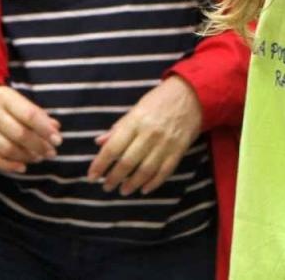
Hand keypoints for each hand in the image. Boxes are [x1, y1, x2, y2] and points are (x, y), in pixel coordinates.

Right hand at [0, 84, 60, 174]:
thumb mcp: (14, 99)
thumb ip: (34, 112)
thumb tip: (55, 127)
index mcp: (4, 96)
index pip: (29, 115)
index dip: (45, 129)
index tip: (58, 140)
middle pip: (19, 134)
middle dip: (38, 146)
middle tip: (51, 153)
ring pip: (6, 148)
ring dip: (25, 156)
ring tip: (38, 158)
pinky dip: (8, 165)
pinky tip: (22, 167)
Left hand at [89, 76, 203, 195]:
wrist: (193, 94)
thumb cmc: (160, 100)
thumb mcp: (136, 108)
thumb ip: (119, 127)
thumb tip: (99, 142)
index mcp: (135, 122)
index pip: (113, 148)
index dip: (100, 164)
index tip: (92, 176)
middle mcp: (149, 134)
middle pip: (127, 162)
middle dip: (114, 178)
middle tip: (106, 187)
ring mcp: (165, 144)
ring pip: (145, 170)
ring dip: (132, 184)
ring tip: (123, 190)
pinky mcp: (179, 150)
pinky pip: (165, 171)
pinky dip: (153, 183)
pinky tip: (144, 189)